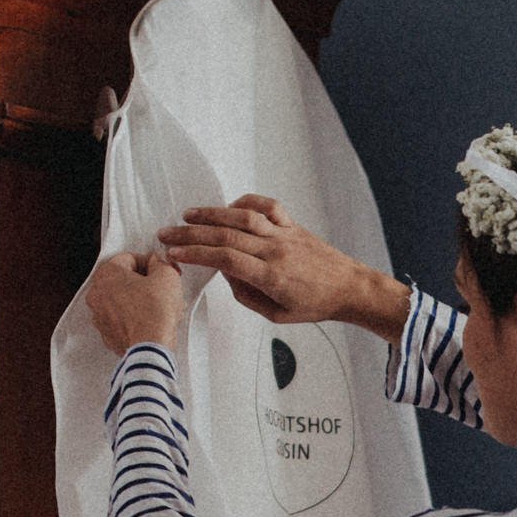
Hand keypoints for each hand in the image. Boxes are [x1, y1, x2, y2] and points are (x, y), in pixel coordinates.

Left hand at [83, 249, 189, 355]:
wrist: (150, 348)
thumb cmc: (155, 311)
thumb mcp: (166, 275)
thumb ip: (161, 261)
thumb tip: (158, 260)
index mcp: (106, 274)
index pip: (130, 258)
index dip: (151, 263)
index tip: (162, 271)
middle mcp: (97, 294)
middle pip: (125, 281)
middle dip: (146, 284)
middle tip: (163, 290)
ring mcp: (100, 317)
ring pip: (124, 301)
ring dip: (141, 302)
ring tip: (162, 309)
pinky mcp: (107, 335)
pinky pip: (122, 321)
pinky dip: (135, 319)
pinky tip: (152, 322)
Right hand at [156, 195, 409, 336]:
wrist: (350, 287)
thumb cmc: (315, 305)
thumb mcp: (276, 315)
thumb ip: (246, 295)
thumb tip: (225, 273)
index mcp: (272, 277)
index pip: (225, 260)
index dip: (196, 254)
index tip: (173, 254)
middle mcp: (276, 251)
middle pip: (226, 235)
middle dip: (191, 233)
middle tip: (167, 233)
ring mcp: (284, 234)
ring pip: (242, 216)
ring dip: (212, 213)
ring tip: (187, 215)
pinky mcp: (292, 225)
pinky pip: (267, 206)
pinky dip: (245, 201)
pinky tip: (228, 205)